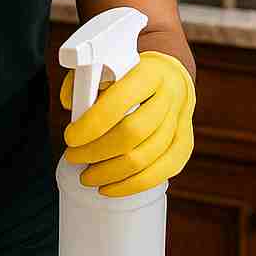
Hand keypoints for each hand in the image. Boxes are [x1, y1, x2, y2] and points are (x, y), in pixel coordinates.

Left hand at [59, 50, 195, 196]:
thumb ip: (84, 83)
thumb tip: (70, 106)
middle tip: (73, 157)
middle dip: (96, 151)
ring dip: (111, 173)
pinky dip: (133, 185)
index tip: (70, 138)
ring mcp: (180, 122)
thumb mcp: (106, 67)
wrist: (169, 79)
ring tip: (87, 176)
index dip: (92, 124)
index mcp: (149, 73)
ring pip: (146, 157)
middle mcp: (169, 97)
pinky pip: (162, 172)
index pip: (119, 101)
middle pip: (133, 133)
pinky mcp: (185, 144)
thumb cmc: (128, 75)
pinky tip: (110, 188)